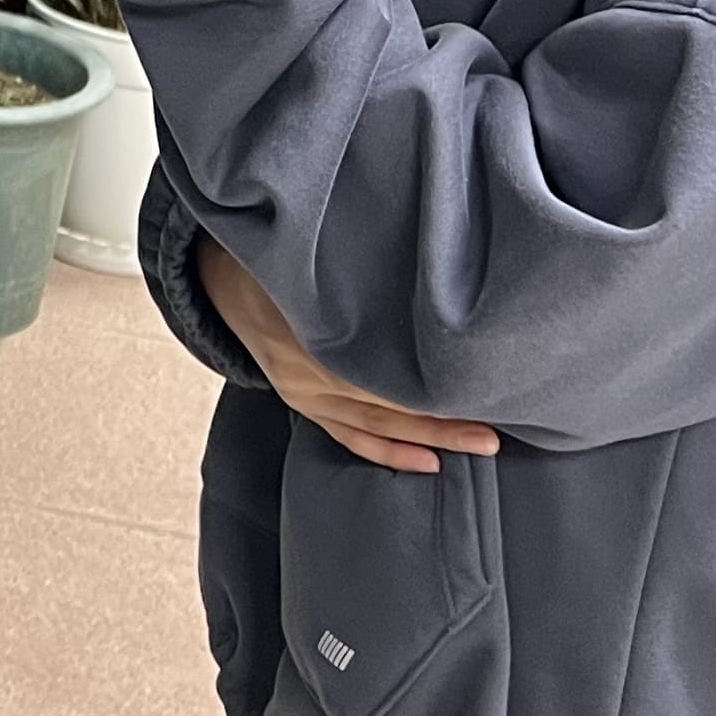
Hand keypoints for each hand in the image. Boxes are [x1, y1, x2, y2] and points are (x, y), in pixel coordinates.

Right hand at [199, 244, 500, 475]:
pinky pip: (348, 435)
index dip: (429, 387)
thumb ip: (361, 270)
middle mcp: (305, 371)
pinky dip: (387, 451)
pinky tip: (426, 462)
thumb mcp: (314, 253)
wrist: (221, 275)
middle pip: (384, 405)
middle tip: (494, 433)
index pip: (378, 374)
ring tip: (479, 446)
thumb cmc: (280, 256)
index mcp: (309, 333)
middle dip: (442, 422)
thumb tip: (428, 263)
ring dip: (427, 440)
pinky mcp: (301, 402)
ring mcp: (301, 391)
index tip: (479, 386)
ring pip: (372, 426)